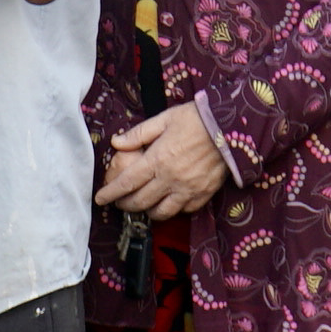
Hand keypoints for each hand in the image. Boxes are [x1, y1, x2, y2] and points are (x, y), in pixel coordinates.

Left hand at [94, 102, 228, 219]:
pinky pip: (184, 210)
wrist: (230, 126)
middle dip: (125, 205)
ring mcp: (187, 189)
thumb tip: (117, 142)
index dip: (110, 193)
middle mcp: (170, 178)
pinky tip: (168, 203)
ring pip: (161, 213)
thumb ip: (138, 134)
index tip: (100, 199)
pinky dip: (173, 210)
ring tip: (142, 206)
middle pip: (140, 201)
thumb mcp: (164, 119)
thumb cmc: (196, 119)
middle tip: (119, 203)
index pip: (126, 183)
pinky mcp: (203, 194)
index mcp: (157, 159)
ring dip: (147, 212)